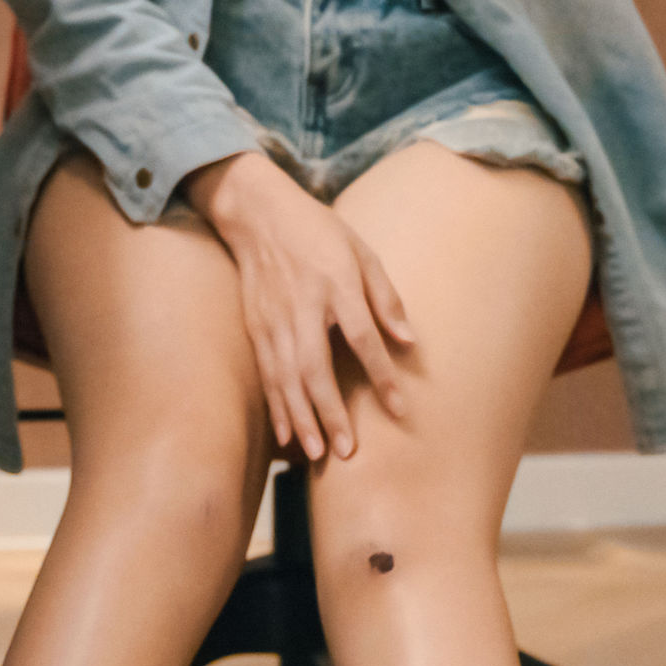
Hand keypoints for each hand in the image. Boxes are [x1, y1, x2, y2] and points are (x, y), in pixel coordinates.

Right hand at [183, 151, 415, 460]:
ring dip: (303, 418)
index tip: (399, 408)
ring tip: (319, 453)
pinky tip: (287, 435)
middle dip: (331, 412)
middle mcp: (303, 305)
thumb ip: (385, 296)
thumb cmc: (319, 231)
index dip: (381, 374)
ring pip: (287, 378)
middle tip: (348, 452)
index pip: (362, 337)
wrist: (258, 213)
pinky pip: (267, 374)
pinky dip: (277, 407)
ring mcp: (274, 319)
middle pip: (316, 367)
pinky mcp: (256, 327)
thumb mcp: (362, 251)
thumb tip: (409, 340)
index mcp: (336, 282)